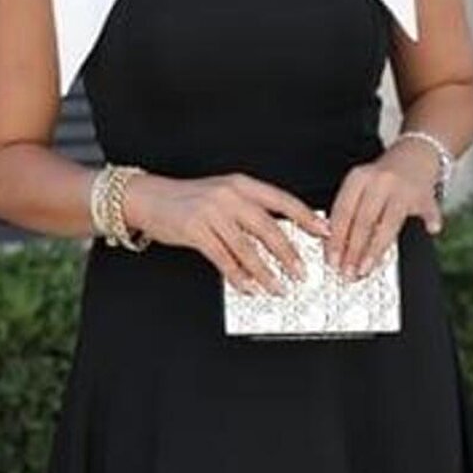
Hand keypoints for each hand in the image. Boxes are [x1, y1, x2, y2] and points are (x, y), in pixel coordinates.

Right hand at [128, 172, 333, 293]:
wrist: (149, 197)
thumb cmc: (189, 199)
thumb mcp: (223, 195)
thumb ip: (249, 210)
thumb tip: (280, 235)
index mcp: (242, 184)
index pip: (282, 200)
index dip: (306, 217)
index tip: (323, 233)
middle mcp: (229, 196)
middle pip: (268, 227)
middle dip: (288, 254)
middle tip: (302, 273)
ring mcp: (212, 212)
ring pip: (247, 248)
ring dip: (265, 272)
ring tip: (278, 287)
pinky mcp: (195, 230)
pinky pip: (223, 258)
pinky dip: (237, 276)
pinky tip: (248, 287)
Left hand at [325, 144, 442, 277]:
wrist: (417, 152)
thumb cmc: (384, 176)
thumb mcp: (361, 185)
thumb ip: (349, 212)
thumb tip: (336, 249)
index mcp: (359, 178)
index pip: (342, 212)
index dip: (335, 239)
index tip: (331, 260)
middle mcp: (379, 181)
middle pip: (362, 221)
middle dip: (353, 250)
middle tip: (346, 271)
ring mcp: (402, 189)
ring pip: (387, 224)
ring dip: (375, 250)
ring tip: (366, 268)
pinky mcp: (424, 195)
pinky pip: (426, 213)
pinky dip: (429, 223)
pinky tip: (430, 231)